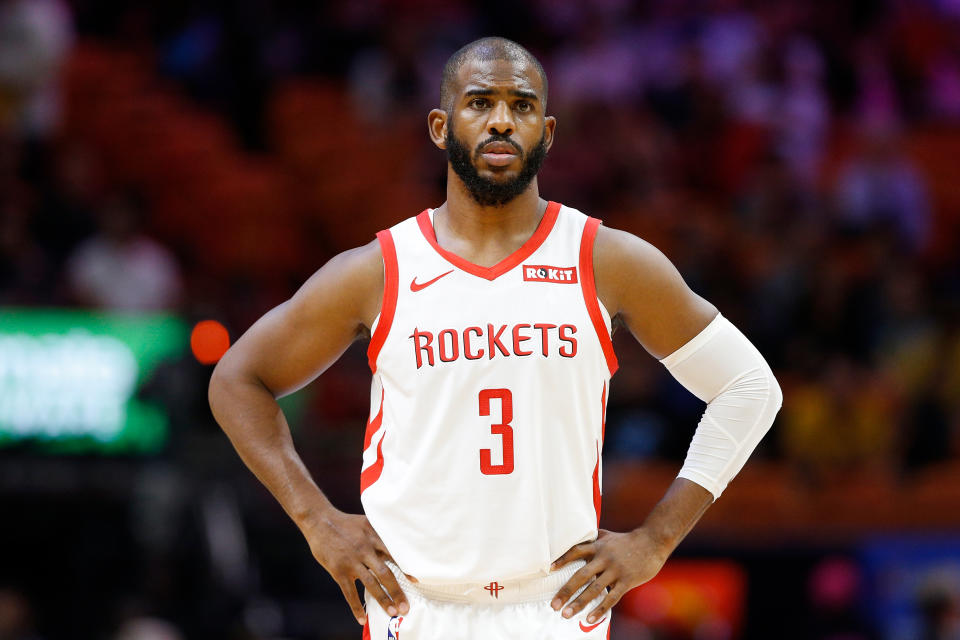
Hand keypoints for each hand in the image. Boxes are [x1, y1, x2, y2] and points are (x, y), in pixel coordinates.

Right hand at [301, 509, 408, 624]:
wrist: (320, 521)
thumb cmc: (346, 523)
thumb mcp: (367, 523)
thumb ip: (380, 535)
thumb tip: (398, 546)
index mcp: (374, 537)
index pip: (394, 555)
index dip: (405, 568)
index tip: (416, 581)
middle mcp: (365, 549)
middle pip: (385, 573)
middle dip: (396, 591)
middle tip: (405, 607)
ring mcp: (351, 561)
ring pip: (371, 584)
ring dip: (383, 600)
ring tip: (392, 612)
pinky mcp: (338, 570)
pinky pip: (349, 592)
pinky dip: (356, 607)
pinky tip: (362, 618)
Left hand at [550, 528, 670, 623]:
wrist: (652, 541)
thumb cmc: (627, 540)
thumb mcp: (607, 536)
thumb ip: (593, 540)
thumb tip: (576, 541)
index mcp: (598, 546)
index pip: (576, 551)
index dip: (562, 559)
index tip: (550, 569)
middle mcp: (604, 558)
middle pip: (581, 575)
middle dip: (566, 591)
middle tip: (554, 605)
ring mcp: (615, 570)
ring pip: (594, 589)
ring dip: (579, 603)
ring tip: (566, 615)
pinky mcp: (626, 581)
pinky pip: (611, 598)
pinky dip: (599, 609)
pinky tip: (589, 619)